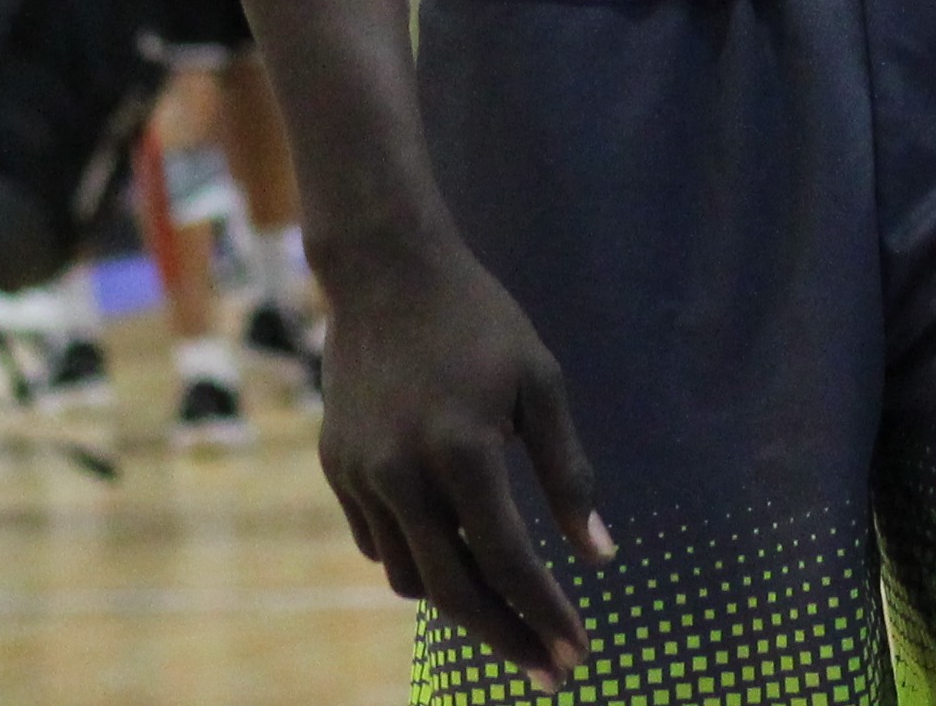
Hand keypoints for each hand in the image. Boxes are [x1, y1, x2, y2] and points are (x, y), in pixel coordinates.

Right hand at [315, 237, 617, 685]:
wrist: (385, 270)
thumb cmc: (480, 322)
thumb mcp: (542, 384)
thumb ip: (569, 474)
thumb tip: (600, 555)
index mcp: (464, 448)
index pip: (508, 560)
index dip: (546, 614)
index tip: (578, 655)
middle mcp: (404, 471)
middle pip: (455, 590)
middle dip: (507, 639)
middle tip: (549, 673)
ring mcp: (362, 473)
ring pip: (410, 578)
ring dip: (459, 599)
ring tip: (505, 603)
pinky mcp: (335, 468)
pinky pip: (377, 545)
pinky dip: (417, 559)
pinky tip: (451, 551)